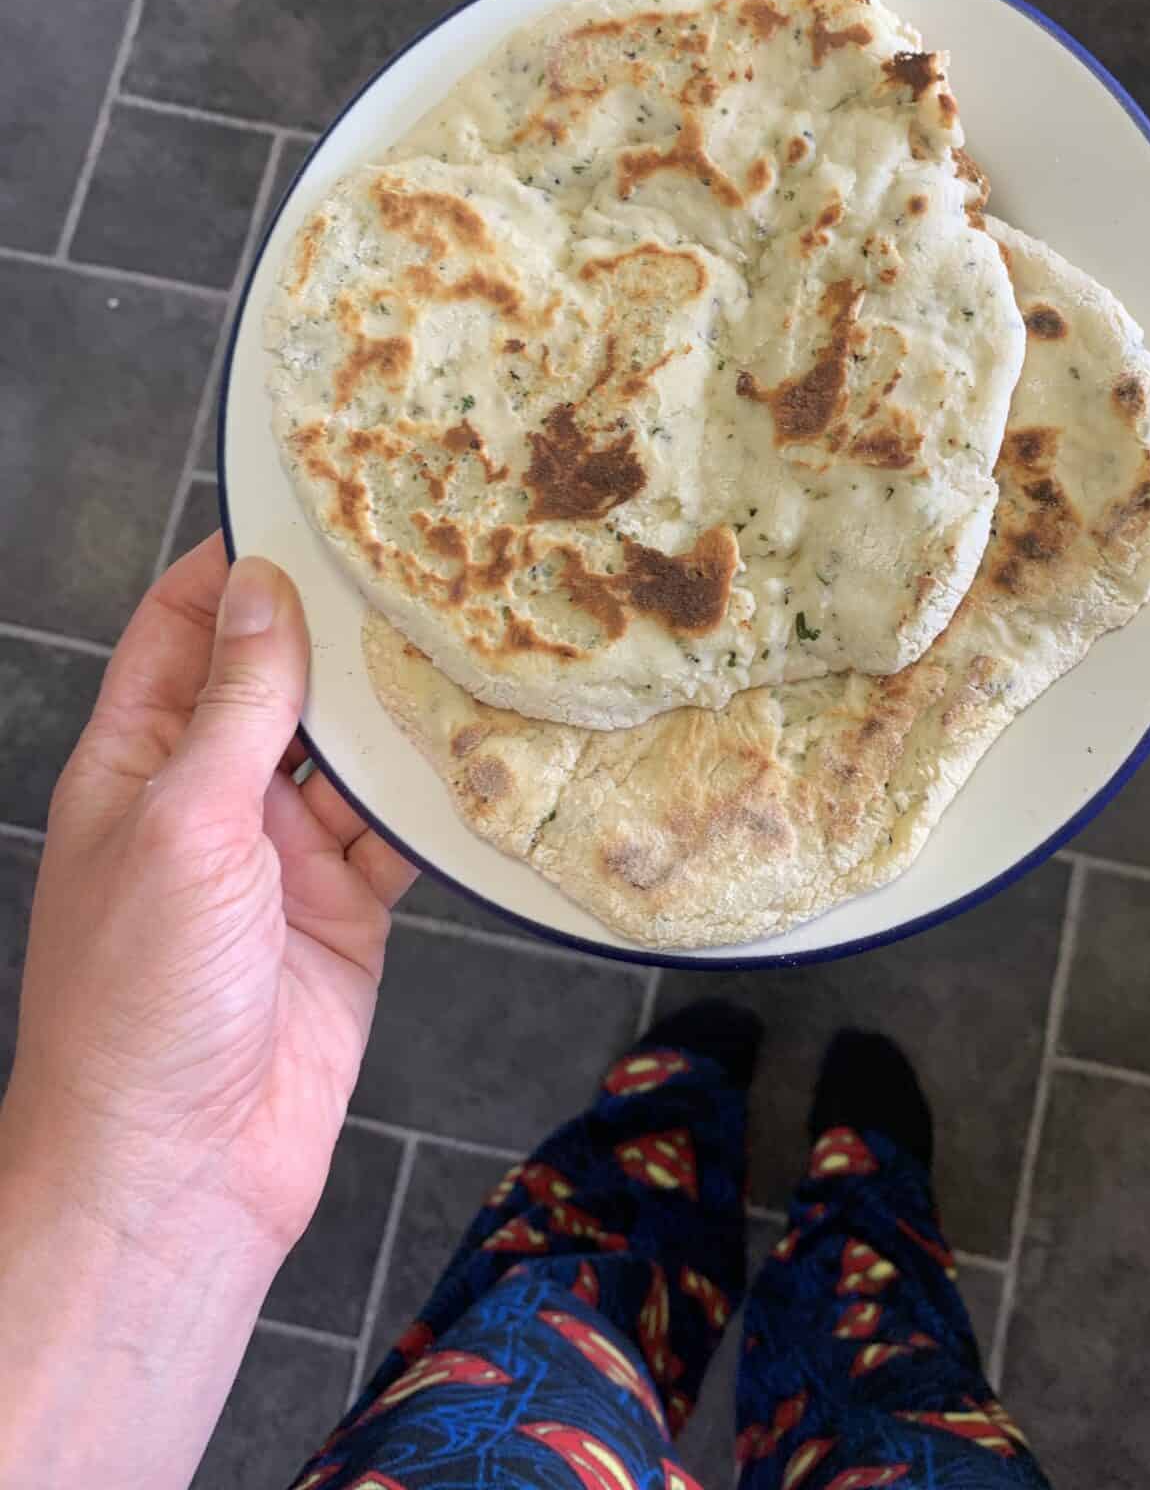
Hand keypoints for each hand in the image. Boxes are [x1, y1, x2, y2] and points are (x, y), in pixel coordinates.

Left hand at [2, 533, 415, 1256]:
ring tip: (471, 636)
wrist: (181, 1169)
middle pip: (282, 681)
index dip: (236, 564)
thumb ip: (235, 707)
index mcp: (139, 761)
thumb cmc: (141, 997)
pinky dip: (440, 798)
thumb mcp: (182, 822)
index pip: (184, 630)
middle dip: (340, 626)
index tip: (307, 501)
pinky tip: (489, 751)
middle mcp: (211, 796)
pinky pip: (400, 833)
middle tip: (423, 560)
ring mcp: (282, 854)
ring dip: (400, 708)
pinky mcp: (348, 909)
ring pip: (351, 753)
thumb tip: (262, 590)